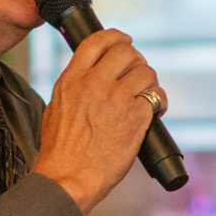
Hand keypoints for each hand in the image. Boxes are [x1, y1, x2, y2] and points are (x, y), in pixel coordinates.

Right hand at [33, 29, 162, 215]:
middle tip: (138, 73)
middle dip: (136, 60)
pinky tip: (155, 111)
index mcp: (72, 79)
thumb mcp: (56, 108)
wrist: (68, 178)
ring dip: (150, 81)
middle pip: (126, 51)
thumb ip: (74, 87)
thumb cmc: (60, 152)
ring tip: (146, 95)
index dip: (116, 37)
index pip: (97, 41)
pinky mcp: (135, 117)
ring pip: (146, 71)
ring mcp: (116, 99)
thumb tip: (90, 77)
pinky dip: (159, 102)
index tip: (124, 41)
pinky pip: (156, 96)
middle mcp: (94, 83)